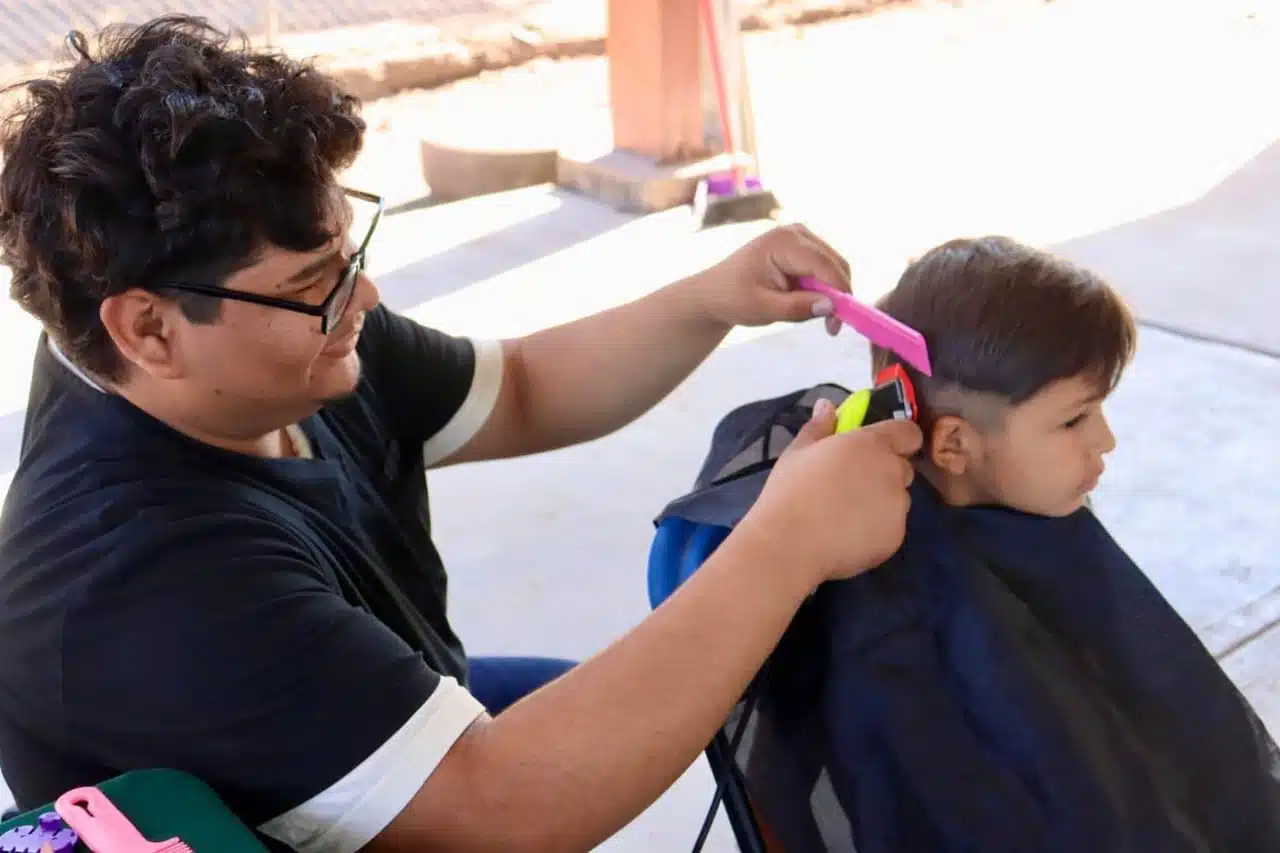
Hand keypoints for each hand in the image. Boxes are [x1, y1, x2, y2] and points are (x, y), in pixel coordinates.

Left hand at [689, 223, 851, 335]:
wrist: (715, 292)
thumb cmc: (733, 298)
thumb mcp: (763, 308)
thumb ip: (797, 307)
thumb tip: (831, 306)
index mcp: (783, 242)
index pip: (824, 265)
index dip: (839, 293)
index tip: (839, 323)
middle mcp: (796, 232)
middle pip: (835, 264)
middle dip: (838, 296)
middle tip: (831, 328)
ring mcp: (801, 236)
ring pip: (834, 267)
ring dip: (831, 294)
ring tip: (814, 317)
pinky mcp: (803, 247)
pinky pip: (825, 269)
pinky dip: (823, 289)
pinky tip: (806, 304)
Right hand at [736, 399, 921, 588]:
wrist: (789, 544)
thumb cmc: (790, 491)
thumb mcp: (798, 452)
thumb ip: (819, 427)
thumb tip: (827, 405)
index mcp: (871, 444)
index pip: (909, 433)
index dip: (898, 439)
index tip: (878, 449)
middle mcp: (892, 472)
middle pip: (904, 468)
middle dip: (886, 473)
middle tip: (852, 485)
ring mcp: (897, 507)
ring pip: (899, 499)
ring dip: (883, 502)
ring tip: (847, 514)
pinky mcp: (895, 537)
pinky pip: (892, 527)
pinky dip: (877, 529)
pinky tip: (848, 534)